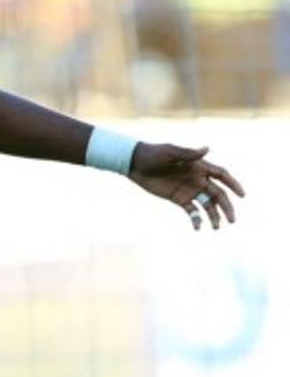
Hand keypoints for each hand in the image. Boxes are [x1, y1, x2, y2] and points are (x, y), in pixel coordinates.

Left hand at [128, 143, 244, 229]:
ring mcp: (189, 190)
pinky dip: (196, 219)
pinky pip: (191, 211)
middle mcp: (198, 179)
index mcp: (199, 167)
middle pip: (218, 194)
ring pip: (207, 205)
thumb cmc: (153, 154)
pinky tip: (198, 227)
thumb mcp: (170, 153)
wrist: (135, 164)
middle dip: (226, 207)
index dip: (234, 184)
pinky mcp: (178, 199)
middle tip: (232, 220)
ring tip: (216, 227)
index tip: (242, 195)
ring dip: (214, 216)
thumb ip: (188, 154)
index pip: (222, 175)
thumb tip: (207, 148)